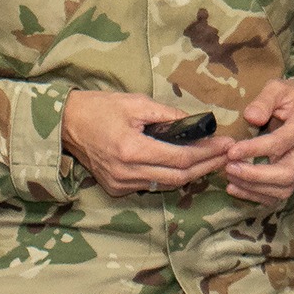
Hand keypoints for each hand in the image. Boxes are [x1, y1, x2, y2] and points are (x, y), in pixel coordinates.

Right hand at [62, 91, 228, 197]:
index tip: (226, 144)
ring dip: (192, 173)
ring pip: (167, 184)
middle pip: (179, 177)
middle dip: (207, 166)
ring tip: (212, 159)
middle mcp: (127, 172)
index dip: (207, 153)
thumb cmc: (100, 108)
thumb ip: (168, 115)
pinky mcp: (117, 189)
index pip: (180, 158)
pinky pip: (152, 185)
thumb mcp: (136, 104)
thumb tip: (196, 123)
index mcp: (132, 149)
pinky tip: (185, 166)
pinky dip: (171, 176)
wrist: (66, 125)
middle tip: (226, 155)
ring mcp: (121, 184)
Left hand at [222, 78, 293, 205]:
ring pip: (283, 189)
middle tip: (229, 167)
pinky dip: (256, 196)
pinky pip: (279, 195)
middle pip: (285, 174)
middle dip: (255, 175)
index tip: (232, 150)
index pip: (280, 143)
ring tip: (229, 177)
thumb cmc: (293, 97)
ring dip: (254, 188)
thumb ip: (264, 100)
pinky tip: (235, 188)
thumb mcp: (278, 88)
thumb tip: (250, 117)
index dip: (255, 150)